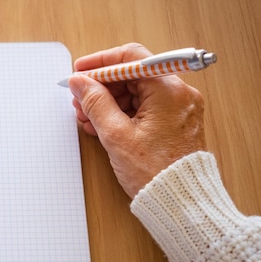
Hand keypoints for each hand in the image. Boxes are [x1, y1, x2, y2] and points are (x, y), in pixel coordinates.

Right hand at [68, 43, 205, 198]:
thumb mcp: (116, 135)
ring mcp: (177, 109)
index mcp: (169, 90)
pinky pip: (144, 108)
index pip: (131, 58)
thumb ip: (95, 102)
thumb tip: (80, 83)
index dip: (100, 63)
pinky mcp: (174, 123)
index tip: (80, 71)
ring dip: (108, 102)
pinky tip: (101, 125)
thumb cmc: (156, 173)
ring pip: (136, 93)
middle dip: (102, 86)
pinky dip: (122, 113)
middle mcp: (178, 94)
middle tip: (79, 99)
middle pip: (132, 75)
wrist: (181, 203)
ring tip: (87, 117)